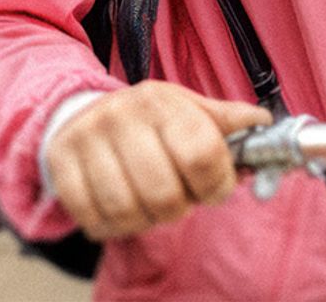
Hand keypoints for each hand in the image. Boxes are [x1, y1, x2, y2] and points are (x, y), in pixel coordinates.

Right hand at [43, 81, 270, 240]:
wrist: (80, 112)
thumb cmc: (148, 121)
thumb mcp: (188, 111)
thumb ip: (227, 122)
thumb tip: (265, 124)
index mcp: (162, 101)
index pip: (202, 154)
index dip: (216, 185)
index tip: (213, 189)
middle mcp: (123, 114)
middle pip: (164, 193)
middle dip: (177, 208)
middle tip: (176, 199)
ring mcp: (87, 138)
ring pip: (126, 210)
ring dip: (143, 220)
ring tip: (146, 203)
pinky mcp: (60, 163)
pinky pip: (91, 218)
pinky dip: (110, 225)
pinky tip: (117, 208)